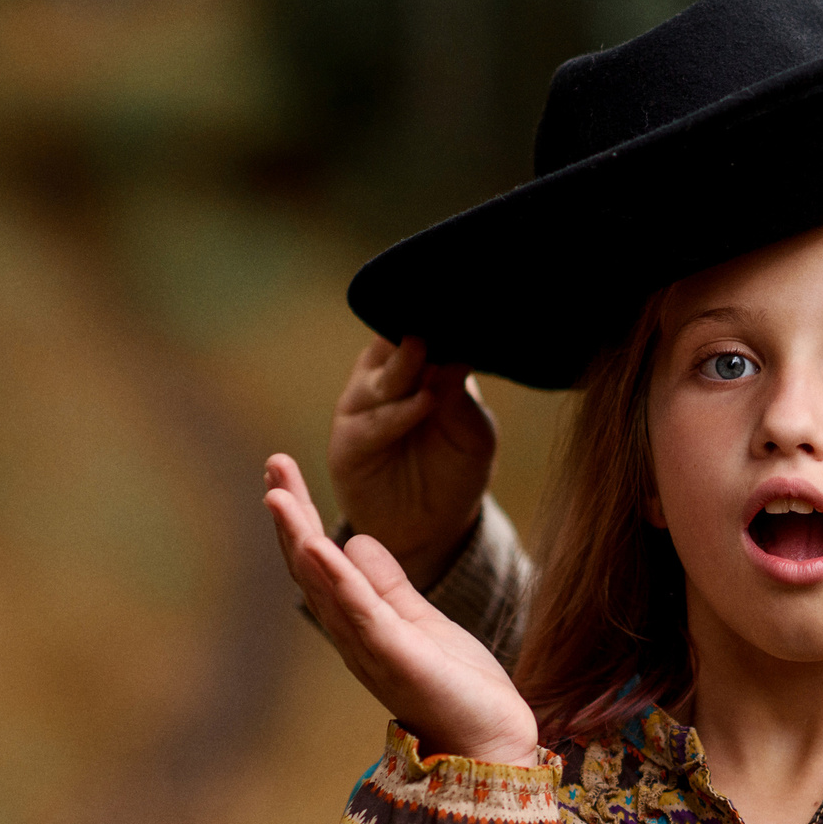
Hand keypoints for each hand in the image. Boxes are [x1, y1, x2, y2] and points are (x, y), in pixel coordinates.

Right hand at [266, 453, 541, 767]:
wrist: (492, 745)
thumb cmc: (457, 690)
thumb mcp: (421, 621)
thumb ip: (389, 586)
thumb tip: (354, 539)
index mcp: (360, 624)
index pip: (321, 561)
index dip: (300, 518)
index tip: (282, 474)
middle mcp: (354, 636)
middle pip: (311, 568)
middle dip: (291, 516)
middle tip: (274, 463)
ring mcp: (371, 648)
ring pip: (325, 586)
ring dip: (299, 538)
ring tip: (277, 494)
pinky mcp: (396, 659)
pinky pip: (361, 613)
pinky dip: (338, 579)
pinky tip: (320, 546)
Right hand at [327, 336, 497, 584]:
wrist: (433, 529)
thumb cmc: (457, 469)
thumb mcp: (473, 433)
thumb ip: (462, 396)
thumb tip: (459, 355)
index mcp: (417, 366)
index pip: (422, 327)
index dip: (437, 313)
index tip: (457, 295)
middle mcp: (385, 380)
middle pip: (394, 344)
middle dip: (414, 328)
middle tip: (436, 313)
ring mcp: (363, 409)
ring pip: (380, 379)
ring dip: (404, 364)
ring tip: (426, 348)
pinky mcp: (349, 445)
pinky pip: (372, 425)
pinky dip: (398, 413)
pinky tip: (425, 402)